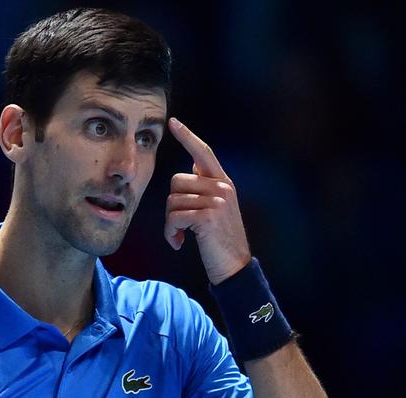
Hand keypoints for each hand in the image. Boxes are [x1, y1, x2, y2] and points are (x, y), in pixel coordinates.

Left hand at [164, 117, 251, 284]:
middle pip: (176, 181)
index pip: (204, 153)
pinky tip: (179, 244)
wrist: (234, 267)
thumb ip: (207, 187)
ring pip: (172, 201)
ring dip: (170, 224)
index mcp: (224, 183)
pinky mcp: (207, 217)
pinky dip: (171, 234)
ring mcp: (216, 201)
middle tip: (180, 225)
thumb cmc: (220, 241)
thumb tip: (193, 164)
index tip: (173, 122)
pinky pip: (174, 218)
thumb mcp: (218, 209)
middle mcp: (222, 187)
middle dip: (172, 205)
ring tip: (181, 237)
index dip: (187, 136)